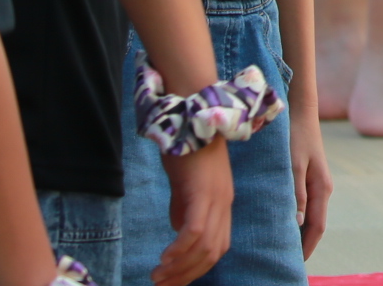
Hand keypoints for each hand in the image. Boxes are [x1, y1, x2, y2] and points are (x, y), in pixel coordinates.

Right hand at [152, 141, 233, 285]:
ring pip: (205, 246)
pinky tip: (164, 258)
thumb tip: (178, 233)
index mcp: (222, 203)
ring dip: (180, 267)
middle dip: (187, 275)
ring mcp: (216, 198)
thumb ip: (184, 208)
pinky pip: (196, 229)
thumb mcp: (186, 185)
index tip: (174, 281)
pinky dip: (181, 248)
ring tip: (158, 276)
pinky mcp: (203, 191)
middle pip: (213, 253)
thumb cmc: (186, 147)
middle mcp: (224, 204)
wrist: (192, 114)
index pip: (217, 247)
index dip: (196, 269)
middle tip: (161, 285)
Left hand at [289, 105, 331, 258]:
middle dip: (304, 243)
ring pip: (310, 215)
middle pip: (315, 224)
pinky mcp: (308, 177)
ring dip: (299, 232)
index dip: (307, 247)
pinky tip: (283, 222)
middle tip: (287, 260)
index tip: (296, 263)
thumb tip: (298, 223)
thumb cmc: (296, 137)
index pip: (317, 226)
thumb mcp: (294, 165)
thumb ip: (296, 193)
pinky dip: (296, 218)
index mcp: (322, 188)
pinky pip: (305, 205)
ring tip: (283, 247)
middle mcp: (322, 189)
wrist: (300, 112)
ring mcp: (316, 183)